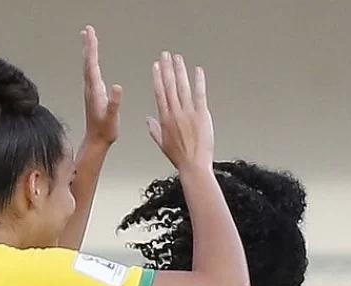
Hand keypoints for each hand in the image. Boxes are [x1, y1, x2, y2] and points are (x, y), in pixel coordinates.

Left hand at [81, 26, 122, 145]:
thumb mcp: (112, 118)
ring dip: (88, 51)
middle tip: (88, 30)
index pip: (92, 65)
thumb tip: (117, 87)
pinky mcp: (94, 93)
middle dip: (89, 45)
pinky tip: (93, 60)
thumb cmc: (105, 130)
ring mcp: (91, 90)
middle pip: (88, 62)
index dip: (92, 49)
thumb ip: (114, 103)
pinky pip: (91, 72)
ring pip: (88, 66)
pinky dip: (91, 62)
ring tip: (88, 39)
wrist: (97, 141)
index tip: (91, 35)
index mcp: (95, 91)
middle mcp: (90, 88)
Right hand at [149, 51, 213, 171]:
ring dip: (180, 70)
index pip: (159, 92)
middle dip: (167, 68)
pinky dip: (199, 81)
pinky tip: (197, 70)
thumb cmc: (179, 157)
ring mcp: (188, 113)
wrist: (194, 165)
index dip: (157, 77)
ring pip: (182, 87)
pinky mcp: (202, 115)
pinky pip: (200, 94)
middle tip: (166, 55)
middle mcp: (175, 112)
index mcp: (165, 118)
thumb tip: (148, 119)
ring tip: (178, 58)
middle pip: (169, 85)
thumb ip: (154, 129)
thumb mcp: (162, 144)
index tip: (156, 66)